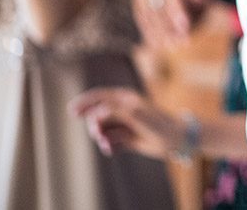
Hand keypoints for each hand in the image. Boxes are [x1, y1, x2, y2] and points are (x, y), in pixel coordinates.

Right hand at [69, 87, 183, 158]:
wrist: (174, 140)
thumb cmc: (157, 123)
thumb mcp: (134, 114)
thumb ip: (114, 110)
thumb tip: (95, 112)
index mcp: (125, 98)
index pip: (100, 96)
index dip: (85, 102)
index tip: (72, 111)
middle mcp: (123, 110)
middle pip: (97, 116)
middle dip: (95, 126)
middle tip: (99, 135)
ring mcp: (124, 124)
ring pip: (102, 132)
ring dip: (103, 139)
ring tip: (110, 145)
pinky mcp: (126, 138)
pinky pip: (110, 143)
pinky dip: (110, 147)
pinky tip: (114, 150)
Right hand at [130, 0, 209, 48]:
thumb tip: (205, 0)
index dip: (177, 10)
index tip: (185, 26)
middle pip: (159, 7)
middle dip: (168, 26)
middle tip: (180, 41)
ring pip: (148, 13)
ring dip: (157, 31)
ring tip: (168, 45)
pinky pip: (139, 15)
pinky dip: (146, 29)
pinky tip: (152, 42)